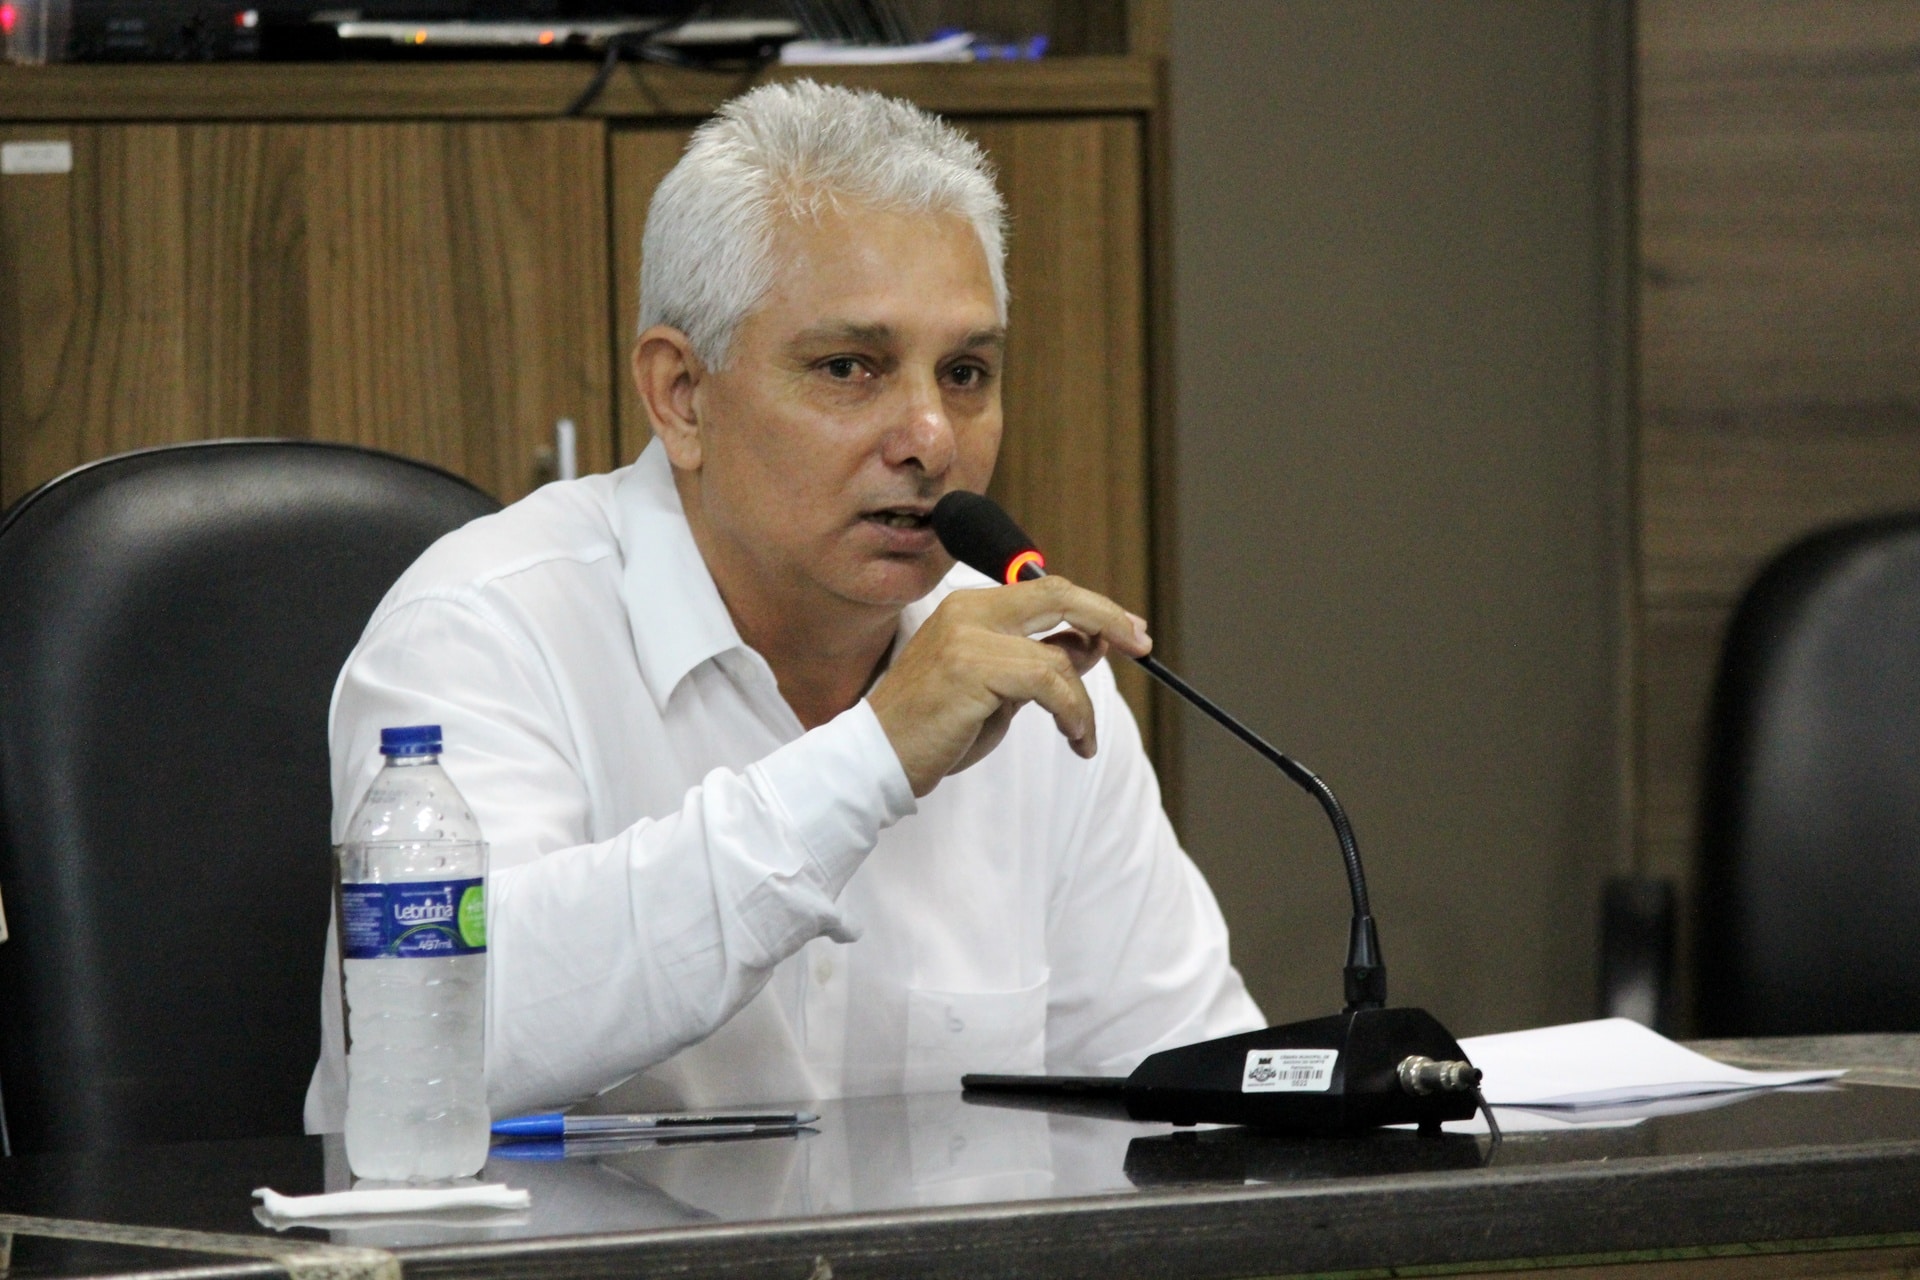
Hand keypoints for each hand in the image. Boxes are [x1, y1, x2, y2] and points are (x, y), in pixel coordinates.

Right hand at [867, 576, 1151, 796]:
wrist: (878, 759)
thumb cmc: (936, 727)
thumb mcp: (998, 688)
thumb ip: (1039, 660)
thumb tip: (1093, 642)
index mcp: (970, 607)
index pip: (1046, 590)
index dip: (1095, 607)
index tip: (1128, 631)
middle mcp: (968, 611)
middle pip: (1058, 595)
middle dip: (1109, 617)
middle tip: (1142, 645)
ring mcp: (967, 636)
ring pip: (1058, 656)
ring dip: (1083, 702)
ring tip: (1081, 736)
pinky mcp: (970, 669)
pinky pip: (1049, 683)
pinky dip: (1073, 713)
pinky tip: (1074, 739)